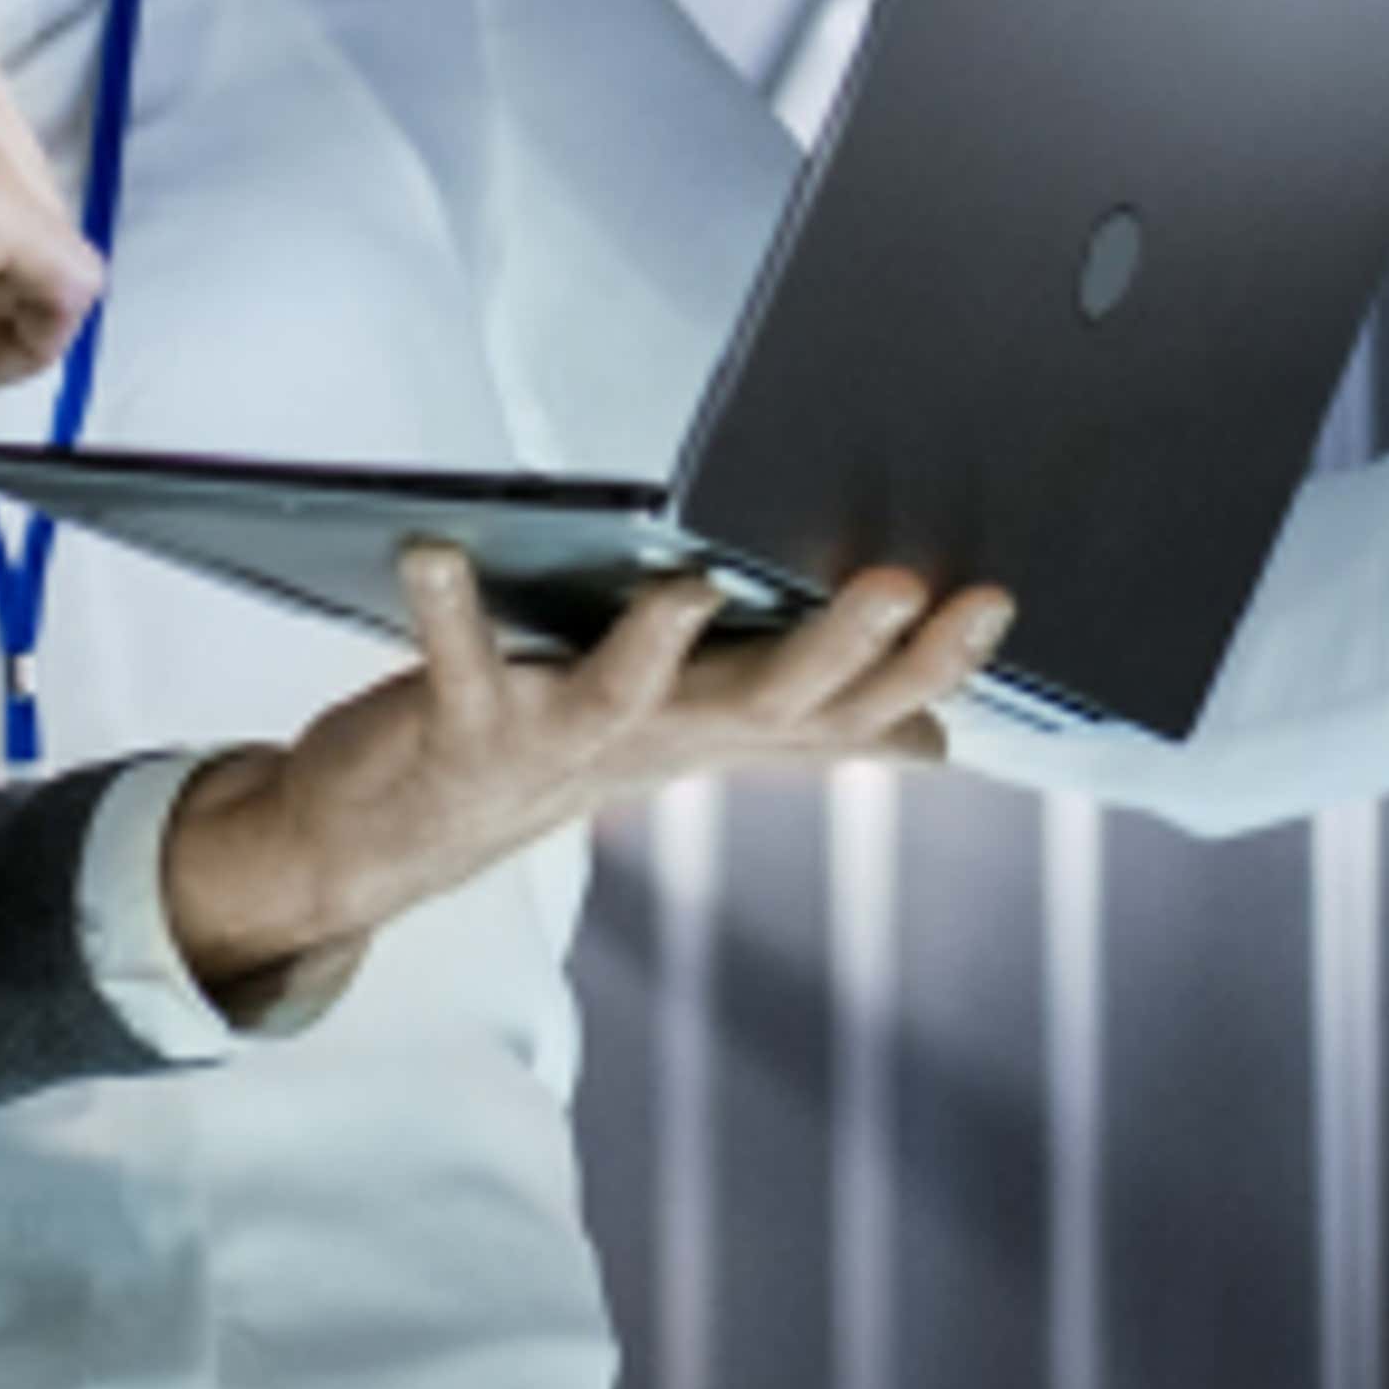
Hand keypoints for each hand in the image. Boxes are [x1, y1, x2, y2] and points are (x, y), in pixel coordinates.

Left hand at [160, 547, 1019, 1012]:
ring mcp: (560, 739)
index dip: (925, 665)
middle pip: (767, 703)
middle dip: (838, 650)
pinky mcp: (463, 725)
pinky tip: (433, 549)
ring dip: (659, 644)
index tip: (994, 601)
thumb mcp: (693, 737)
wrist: (394, 839)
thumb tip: (935, 739)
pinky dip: (446, 608)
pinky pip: (456, 662)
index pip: (850, 706)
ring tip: (689, 583)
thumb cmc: (555, 752)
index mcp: (720, 728)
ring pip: (627, 695)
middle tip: (899, 585)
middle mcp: (656, 740)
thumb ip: (808, 724)